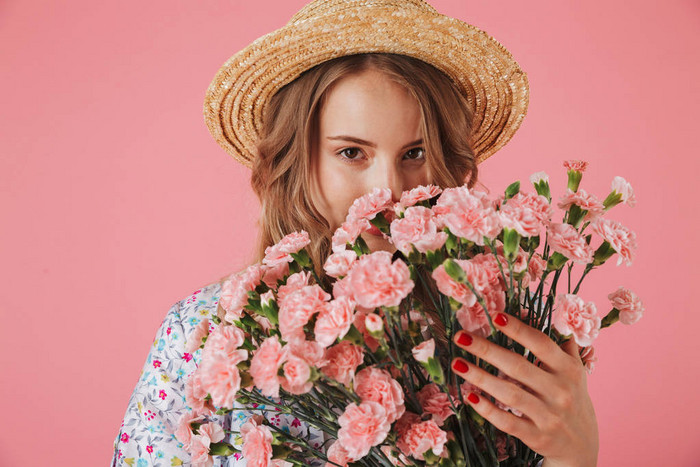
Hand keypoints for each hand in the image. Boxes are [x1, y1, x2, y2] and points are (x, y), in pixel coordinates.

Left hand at [451, 312, 598, 466]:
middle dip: (486, 349)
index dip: (518, 329)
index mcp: (569, 370)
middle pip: (517, 366)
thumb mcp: (575, 372)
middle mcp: (560, 391)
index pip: (541, 344)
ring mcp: (549, 416)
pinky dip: (488, 410)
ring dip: (480, 377)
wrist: (582, 446)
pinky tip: (469, 396)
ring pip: (509, 393)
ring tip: (457, 363)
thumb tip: (551, 313)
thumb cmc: (571, 398)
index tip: (494, 315)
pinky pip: (508, 422)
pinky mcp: (537, 437)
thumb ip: (562, 345)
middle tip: (460, 336)